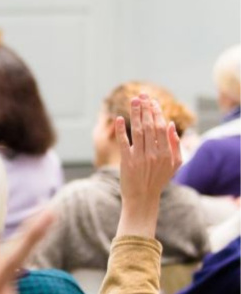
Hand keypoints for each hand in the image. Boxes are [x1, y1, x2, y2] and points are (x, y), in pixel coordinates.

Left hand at [115, 94, 182, 238]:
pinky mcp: (127, 162)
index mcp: (166, 153)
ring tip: (133, 101)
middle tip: (141, 95)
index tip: (152, 100)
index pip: (161, 127)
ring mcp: (140, 157)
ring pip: (138, 131)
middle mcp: (154, 153)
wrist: (142, 198)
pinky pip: (124, 143)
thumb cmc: (158, 180)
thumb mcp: (174, 164)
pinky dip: (121, 130)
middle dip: (146, 108)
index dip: (156, 112)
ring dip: (136, 114)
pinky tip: (118, 119)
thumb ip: (175, 145)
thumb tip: (171, 125)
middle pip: (150, 126)